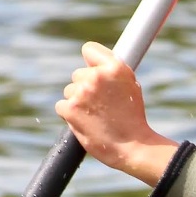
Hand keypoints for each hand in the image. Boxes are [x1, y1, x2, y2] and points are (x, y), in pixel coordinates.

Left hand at [56, 42, 179, 186]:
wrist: (133, 147)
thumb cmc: (133, 120)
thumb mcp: (131, 87)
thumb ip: (112, 72)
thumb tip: (94, 63)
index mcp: (115, 67)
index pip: (89, 49)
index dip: (91, 62)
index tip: (93, 70)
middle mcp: (97, 76)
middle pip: (78, 74)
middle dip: (85, 87)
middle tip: (100, 104)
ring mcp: (81, 92)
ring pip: (69, 91)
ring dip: (78, 102)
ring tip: (96, 116)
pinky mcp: (70, 109)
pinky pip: (61, 106)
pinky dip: (70, 115)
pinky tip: (86, 122)